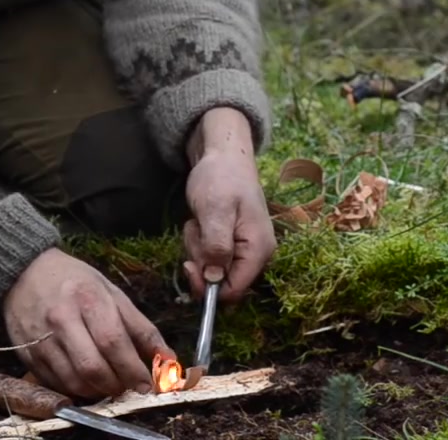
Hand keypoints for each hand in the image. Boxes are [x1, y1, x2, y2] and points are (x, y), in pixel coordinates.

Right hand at [3, 247, 173, 399]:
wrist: (24, 272)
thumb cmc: (75, 281)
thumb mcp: (112, 294)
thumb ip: (141, 328)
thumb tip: (168, 359)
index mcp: (88, 298)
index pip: (113, 342)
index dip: (133, 369)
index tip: (148, 384)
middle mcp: (62, 320)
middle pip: (93, 368)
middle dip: (117, 385)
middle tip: (129, 387)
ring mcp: (41, 339)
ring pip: (74, 382)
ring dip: (98, 392)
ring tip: (110, 384)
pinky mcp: (28, 356)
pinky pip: (56, 384)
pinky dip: (76, 390)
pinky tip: (86, 381)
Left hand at [181, 107, 275, 303]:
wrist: (223, 155)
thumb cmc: (221, 178)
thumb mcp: (215, 210)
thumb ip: (217, 246)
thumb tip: (214, 279)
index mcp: (259, 249)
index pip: (234, 291)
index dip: (208, 286)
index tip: (188, 265)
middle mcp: (257, 254)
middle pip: (222, 282)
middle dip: (201, 262)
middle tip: (195, 231)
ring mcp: (245, 249)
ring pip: (213, 270)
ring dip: (198, 250)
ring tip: (199, 221)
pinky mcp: (233, 244)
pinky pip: (212, 257)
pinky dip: (200, 243)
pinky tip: (201, 222)